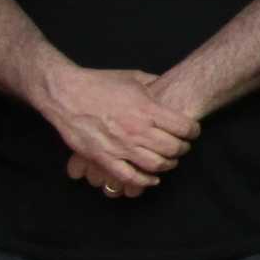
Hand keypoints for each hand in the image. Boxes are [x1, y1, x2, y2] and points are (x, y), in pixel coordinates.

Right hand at [43, 66, 199, 194]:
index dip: (193, 131)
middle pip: (173, 148)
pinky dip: (144, 181)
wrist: (66, 93)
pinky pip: (129, 177)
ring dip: (168, 165)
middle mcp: (137, 129)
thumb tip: (170, 85)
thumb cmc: (100, 83)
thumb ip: (155, 84)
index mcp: (148, 109)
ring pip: (155, 164)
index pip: (185, 127)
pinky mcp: (103, 158)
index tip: (192, 132)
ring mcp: (120, 146)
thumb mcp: (133, 77)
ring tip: (169, 161)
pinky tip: (152, 179)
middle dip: (182, 149)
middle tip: (182, 147)